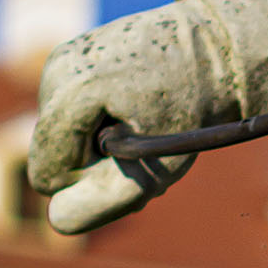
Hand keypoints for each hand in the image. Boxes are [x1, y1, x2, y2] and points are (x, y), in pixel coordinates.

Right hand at [29, 2, 238, 234]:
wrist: (219, 48)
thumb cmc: (194, 111)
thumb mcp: (156, 167)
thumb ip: (102, 201)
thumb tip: (56, 219)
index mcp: (73, 91)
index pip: (47, 174)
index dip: (90, 181)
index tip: (134, 160)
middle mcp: (57, 69)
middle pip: (53, 154)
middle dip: (96, 163)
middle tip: (148, 146)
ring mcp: (62, 57)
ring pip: (63, 133)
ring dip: (101, 142)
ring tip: (146, 123)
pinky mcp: (72, 54)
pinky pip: (72, 110)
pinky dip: (100, 120)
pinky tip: (137, 108)